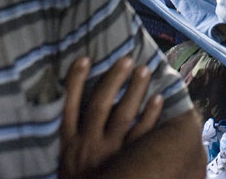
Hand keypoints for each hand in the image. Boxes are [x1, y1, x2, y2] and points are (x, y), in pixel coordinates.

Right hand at [60, 56, 163, 177]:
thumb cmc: (78, 177)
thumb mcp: (67, 156)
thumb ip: (73, 132)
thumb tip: (80, 99)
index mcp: (69, 143)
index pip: (70, 106)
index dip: (75, 82)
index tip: (84, 59)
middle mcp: (87, 145)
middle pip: (100, 106)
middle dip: (113, 81)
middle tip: (126, 59)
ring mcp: (109, 153)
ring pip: (122, 117)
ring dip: (134, 92)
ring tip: (144, 70)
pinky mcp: (127, 162)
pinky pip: (140, 137)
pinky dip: (150, 117)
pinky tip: (158, 99)